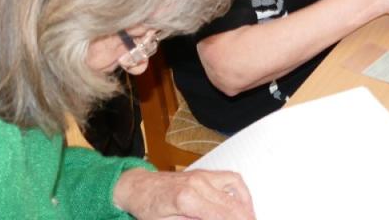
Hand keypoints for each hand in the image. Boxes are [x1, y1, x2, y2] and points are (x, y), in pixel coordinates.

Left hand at [112, 168, 253, 219]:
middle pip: (231, 204)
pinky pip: (231, 178)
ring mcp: (203, 175)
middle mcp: (198, 184)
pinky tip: (243, 205)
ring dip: (246, 207)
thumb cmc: (148, 208)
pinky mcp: (205, 173)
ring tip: (250, 219)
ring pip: (235, 188)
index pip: (220, 215)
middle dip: (244, 217)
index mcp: (186, 199)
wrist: (138, 187)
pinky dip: (241, 192)